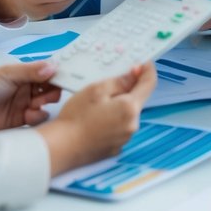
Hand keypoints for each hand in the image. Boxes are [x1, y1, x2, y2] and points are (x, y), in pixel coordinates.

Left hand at [0, 61, 61, 136]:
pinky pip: (37, 118)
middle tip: (53, 90)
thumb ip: (31, 71)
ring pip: (46, 103)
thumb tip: (53, 67)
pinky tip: (32, 113)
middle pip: (50, 88)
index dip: (57, 73)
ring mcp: (24, 105)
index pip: (47, 72)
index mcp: (24, 74)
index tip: (67, 74)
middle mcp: (27, 89)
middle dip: (54, 88)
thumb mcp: (7, 74)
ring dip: (45, 102)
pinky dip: (38, 116)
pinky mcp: (21, 121)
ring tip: (38, 102)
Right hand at [35, 64, 157, 174]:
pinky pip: (118, 127)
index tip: (143, 63)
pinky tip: (94, 120)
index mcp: (130, 108)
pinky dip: (111, 120)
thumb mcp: (97, 90)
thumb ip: (120, 81)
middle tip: (107, 84)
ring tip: (94, 105)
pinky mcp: (115, 147)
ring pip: (126, 114)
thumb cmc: (76, 118)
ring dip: (117, 106)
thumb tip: (135, 74)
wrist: (61, 147)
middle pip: (136, 100)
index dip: (147, 70)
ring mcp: (124, 138)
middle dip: (126, 90)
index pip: (149, 84)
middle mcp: (132, 125)